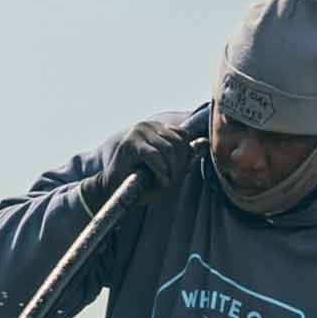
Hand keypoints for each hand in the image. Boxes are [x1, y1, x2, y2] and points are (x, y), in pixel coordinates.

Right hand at [84, 120, 200, 207]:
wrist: (112, 191)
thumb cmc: (140, 182)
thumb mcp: (168, 171)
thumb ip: (185, 158)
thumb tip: (204, 143)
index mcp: (156, 129)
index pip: (183, 136)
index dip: (185, 157)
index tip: (177, 174)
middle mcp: (147, 126)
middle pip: (179, 142)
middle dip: (180, 165)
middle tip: (172, 182)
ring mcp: (137, 132)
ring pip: (169, 149)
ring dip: (172, 170)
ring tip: (165, 183)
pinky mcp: (130, 144)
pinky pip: (155, 156)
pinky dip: (161, 171)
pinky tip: (159, 181)